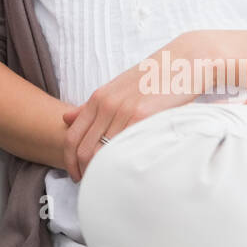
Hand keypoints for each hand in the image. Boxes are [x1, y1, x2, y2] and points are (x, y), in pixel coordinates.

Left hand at [60, 40, 202, 181]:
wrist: (182, 62)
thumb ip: (91, 106)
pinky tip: (130, 173)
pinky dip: (124, 165)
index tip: (77, 176)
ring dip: (105, 173)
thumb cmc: (151, 78)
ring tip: (111, 183)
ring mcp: (124, 110)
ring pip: (103, 153)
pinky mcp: (144, 116)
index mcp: (98, 98)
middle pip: (83, 150)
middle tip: (94, 185)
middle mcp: (106, 103)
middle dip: (85, 172)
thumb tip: (65, 118)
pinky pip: (126, 147)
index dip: (70, 162)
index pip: (72, 137)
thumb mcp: (117, 89)